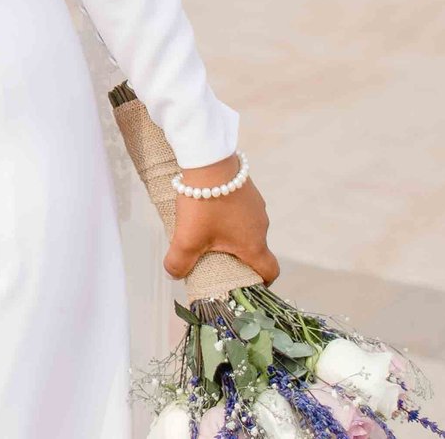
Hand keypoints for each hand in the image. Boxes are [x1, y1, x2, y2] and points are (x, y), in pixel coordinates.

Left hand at [164, 158, 279, 284]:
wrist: (209, 161)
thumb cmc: (203, 204)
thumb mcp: (187, 238)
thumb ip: (179, 262)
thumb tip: (173, 274)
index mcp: (253, 244)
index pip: (270, 270)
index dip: (262, 282)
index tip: (249, 284)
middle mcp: (261, 226)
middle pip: (255, 250)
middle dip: (239, 258)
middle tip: (217, 260)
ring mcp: (256, 206)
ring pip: (247, 228)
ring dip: (233, 234)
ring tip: (209, 233)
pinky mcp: (248, 189)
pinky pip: (242, 210)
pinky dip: (230, 215)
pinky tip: (211, 210)